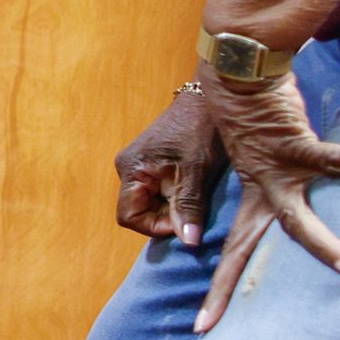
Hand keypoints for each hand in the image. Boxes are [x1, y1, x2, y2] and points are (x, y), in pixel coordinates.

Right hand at [112, 88, 220, 243]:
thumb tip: (188, 242)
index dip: (155, 226)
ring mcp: (140, 166)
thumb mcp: (197, 171)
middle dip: (167, 217)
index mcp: (132, 169)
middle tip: (195, 209)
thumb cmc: (201, 128)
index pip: (129, 217)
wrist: (210, 98)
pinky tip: (194, 186)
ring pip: (152, 203)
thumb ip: (189, 206)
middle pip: (140, 211)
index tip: (184, 222)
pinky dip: (176, 196)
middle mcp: (129, 169)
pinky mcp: (153, 163)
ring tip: (196, 194)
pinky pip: (159, 191)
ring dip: (174, 206)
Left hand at [193, 69, 339, 334]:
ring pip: (296, 216)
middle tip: (219, 328)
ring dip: (323, 245)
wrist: (241, 69)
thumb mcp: (259, 159)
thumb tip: (296, 210)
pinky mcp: (295, 142)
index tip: (200, 328)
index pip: (232, 251)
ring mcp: (276, 169)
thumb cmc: (256, 115)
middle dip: (240, 286)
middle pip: (246, 247)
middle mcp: (260, 189)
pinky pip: (337, 157)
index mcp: (252, 197)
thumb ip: (274, 185)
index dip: (219, 289)